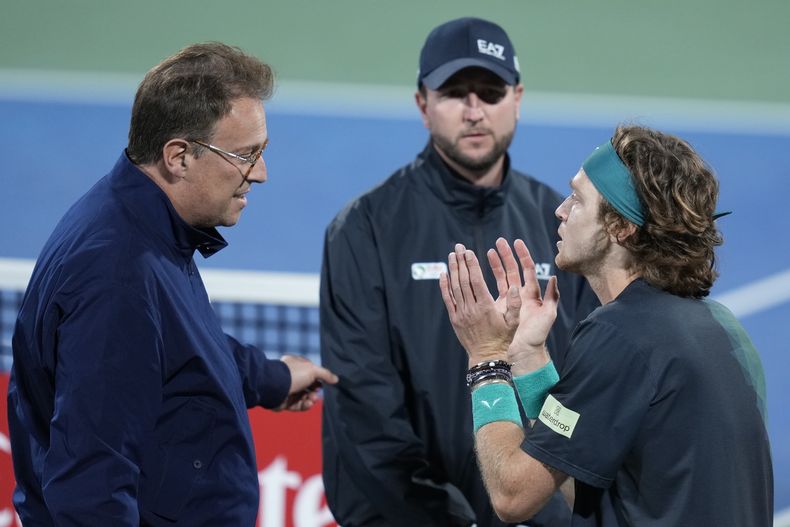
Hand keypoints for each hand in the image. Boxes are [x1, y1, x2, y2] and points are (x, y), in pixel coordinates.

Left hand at [277, 355, 338, 411]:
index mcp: (295, 365)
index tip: (323, 382)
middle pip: (308, 386)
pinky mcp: (285, 402)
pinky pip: (298, 405)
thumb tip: (336, 379)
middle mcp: (291, 377)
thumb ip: (326, 374)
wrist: (274, 387)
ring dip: (311, 399)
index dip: (317, 377)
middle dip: (314, 390)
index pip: (309, 371)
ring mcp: (287, 390)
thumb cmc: (293, 375)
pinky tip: (308, 403)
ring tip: (312, 399)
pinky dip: (304, 405)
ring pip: (304, 396)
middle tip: (316, 393)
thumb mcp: (313, 370)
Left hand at [439, 243, 520, 364]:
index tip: (469, 252)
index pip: (476, 280)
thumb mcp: (514, 322)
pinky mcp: (455, 319)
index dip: (471, 264)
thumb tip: (516, 285)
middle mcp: (471, 308)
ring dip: (453, 270)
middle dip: (461, 262)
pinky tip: (444, 274)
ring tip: (452, 255)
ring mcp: (461, 313)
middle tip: (459, 247)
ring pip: (455, 287)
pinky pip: (448, 299)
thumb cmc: (502, 339)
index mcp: (485, 307)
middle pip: (463, 280)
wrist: (487, 357)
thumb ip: (515, 303)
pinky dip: (444, 286)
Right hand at [488, 238, 557, 372]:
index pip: (527, 269)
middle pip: (512, 269)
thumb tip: (553, 277)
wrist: (524, 352)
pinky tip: (479, 272)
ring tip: (488, 252)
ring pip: (500, 277)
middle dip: (506, 255)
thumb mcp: (548, 315)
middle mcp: (520, 295)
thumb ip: (551, 297)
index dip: (522, 255)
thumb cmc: (537, 335)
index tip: (516, 242)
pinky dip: (486, 280)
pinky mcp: (498, 308)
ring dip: (495, 264)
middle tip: (499, 242)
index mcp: (532, 294)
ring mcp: (508, 301)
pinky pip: (491, 290)